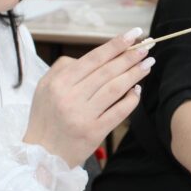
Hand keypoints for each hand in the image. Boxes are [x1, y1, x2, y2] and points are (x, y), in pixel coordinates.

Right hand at [24, 28, 152, 166]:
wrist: (42, 155)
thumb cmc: (46, 118)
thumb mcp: (44, 88)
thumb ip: (63, 68)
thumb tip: (94, 57)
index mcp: (59, 83)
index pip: (93, 59)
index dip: (115, 45)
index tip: (133, 34)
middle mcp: (70, 97)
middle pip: (106, 71)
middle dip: (129, 57)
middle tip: (147, 46)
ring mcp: (82, 115)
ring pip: (115, 88)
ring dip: (134, 74)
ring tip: (148, 64)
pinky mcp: (93, 132)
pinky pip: (118, 111)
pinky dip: (131, 99)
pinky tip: (138, 90)